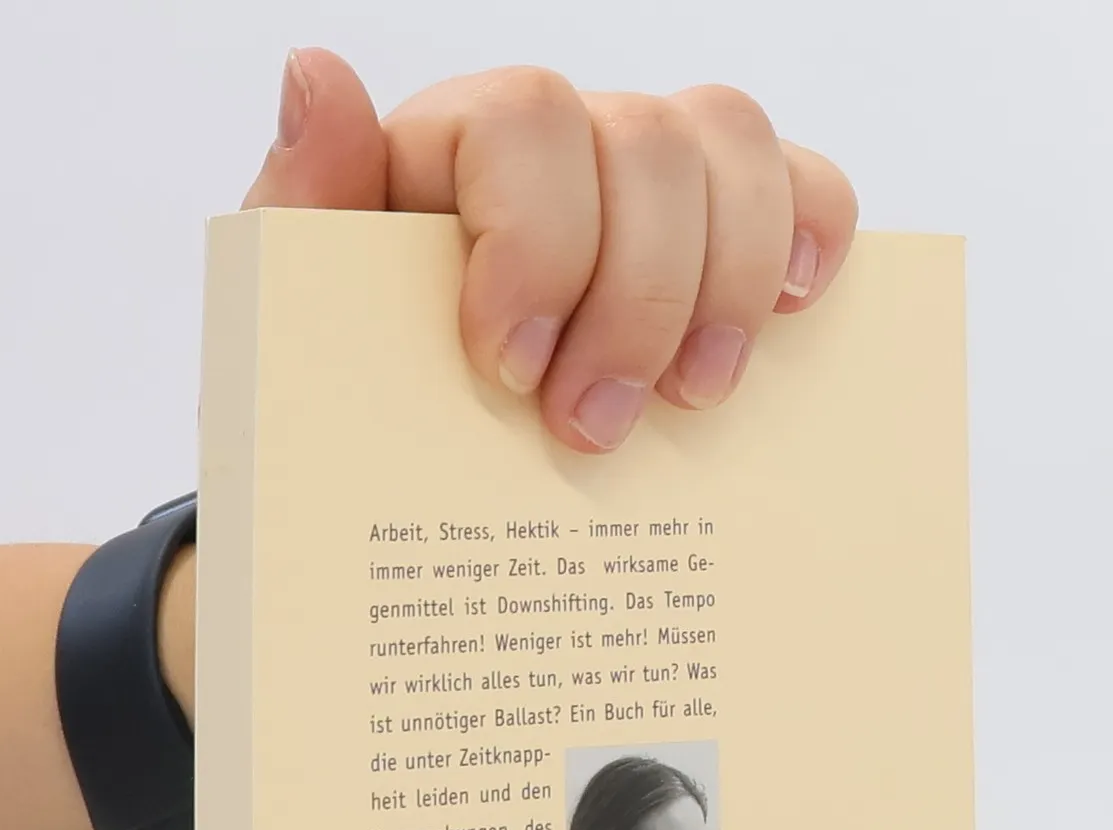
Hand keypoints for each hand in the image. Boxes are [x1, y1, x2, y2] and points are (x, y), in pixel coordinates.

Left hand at [239, 50, 858, 453]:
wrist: (408, 470)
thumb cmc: (355, 391)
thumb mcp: (304, 320)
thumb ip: (302, 207)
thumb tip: (315, 76)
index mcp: (451, 153)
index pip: (523, 119)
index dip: (536, 236)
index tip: (511, 369)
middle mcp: (562, 149)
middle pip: (645, 141)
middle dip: (635, 297)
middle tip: (593, 430)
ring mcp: (649, 188)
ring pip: (731, 147)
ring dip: (724, 281)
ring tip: (694, 400)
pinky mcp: (725, 239)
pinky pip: (803, 187)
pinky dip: (810, 233)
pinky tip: (788, 310)